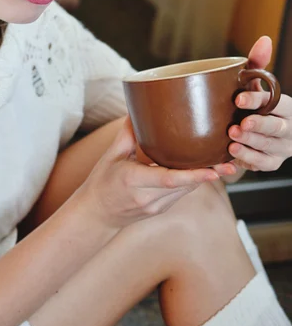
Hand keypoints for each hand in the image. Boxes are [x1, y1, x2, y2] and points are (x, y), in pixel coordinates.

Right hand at [79, 117, 218, 229]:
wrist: (95, 215)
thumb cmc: (101, 183)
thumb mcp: (110, 156)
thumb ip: (127, 134)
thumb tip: (138, 111)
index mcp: (133, 180)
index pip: (168, 179)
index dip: (193, 175)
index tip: (212, 170)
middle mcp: (147, 196)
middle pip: (185, 185)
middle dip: (208, 174)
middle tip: (229, 161)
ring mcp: (155, 206)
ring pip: (186, 191)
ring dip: (203, 178)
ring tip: (224, 164)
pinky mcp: (160, 209)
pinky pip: (180, 194)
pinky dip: (192, 182)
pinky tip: (203, 170)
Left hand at [215, 36, 291, 176]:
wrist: (260, 132)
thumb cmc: (256, 104)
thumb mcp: (257, 84)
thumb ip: (257, 65)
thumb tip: (263, 40)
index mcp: (287, 107)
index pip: (276, 103)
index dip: (257, 101)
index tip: (238, 99)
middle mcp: (288, 128)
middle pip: (276, 128)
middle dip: (258, 127)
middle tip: (239, 125)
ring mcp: (281, 148)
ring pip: (268, 148)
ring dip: (250, 144)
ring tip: (231, 139)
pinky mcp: (270, 163)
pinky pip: (260, 164)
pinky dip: (245, 160)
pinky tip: (230, 156)